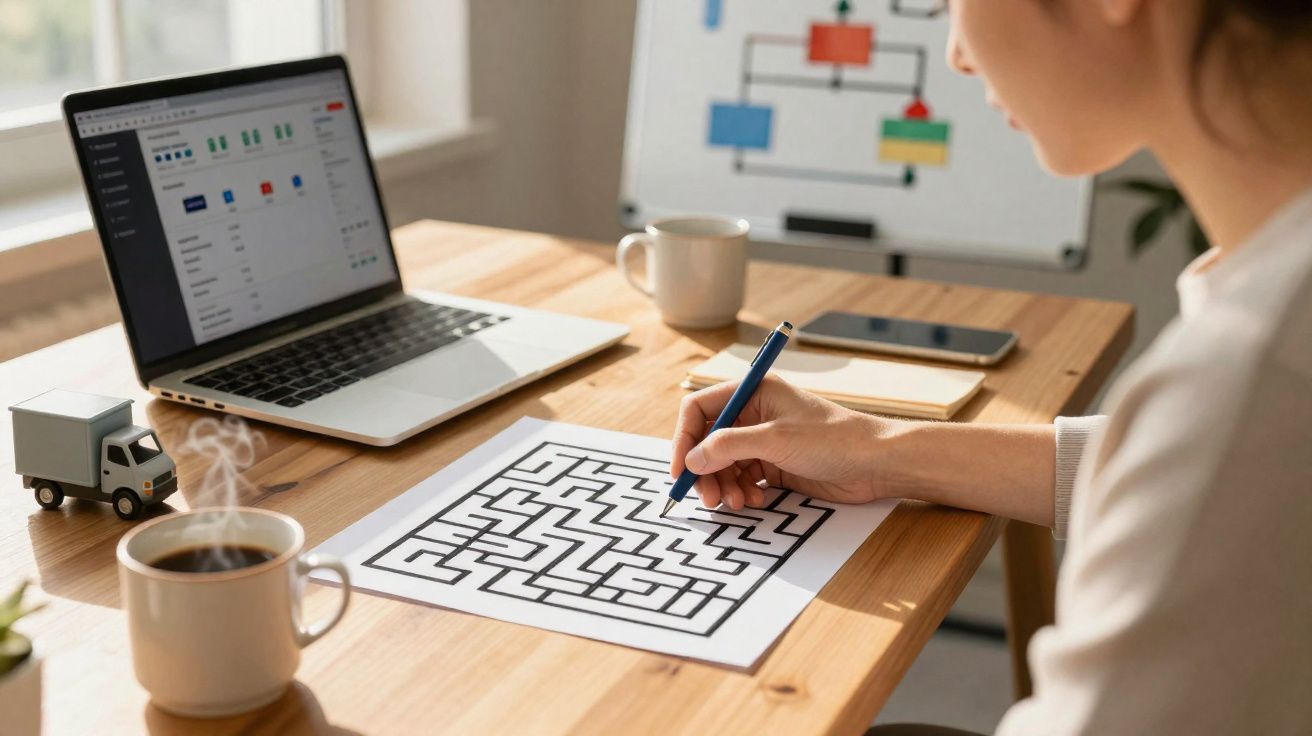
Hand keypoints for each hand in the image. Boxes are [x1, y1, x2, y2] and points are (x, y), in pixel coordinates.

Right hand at [671, 375, 901, 509]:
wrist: (876, 463)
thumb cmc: (833, 438)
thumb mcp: (775, 439)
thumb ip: (728, 446)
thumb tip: (691, 459)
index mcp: (753, 392)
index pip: (700, 409)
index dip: (684, 438)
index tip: (680, 470)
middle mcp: (754, 414)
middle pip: (708, 441)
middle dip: (704, 470)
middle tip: (707, 498)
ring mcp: (764, 440)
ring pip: (723, 464)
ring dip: (722, 485)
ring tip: (735, 502)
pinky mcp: (775, 464)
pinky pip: (742, 478)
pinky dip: (740, 492)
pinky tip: (753, 501)